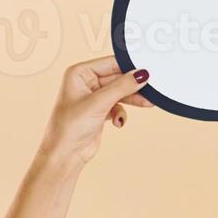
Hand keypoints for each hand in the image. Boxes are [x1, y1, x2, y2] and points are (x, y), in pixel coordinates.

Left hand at [38, 56, 153, 165]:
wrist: (66, 153)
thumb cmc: (69, 126)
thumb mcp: (99, 103)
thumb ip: (122, 87)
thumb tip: (141, 75)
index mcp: (79, 73)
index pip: (110, 63)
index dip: (129, 67)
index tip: (147, 71)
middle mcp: (86, 82)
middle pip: (118, 78)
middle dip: (133, 86)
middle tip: (150, 90)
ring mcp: (94, 97)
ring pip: (121, 92)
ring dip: (132, 100)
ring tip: (147, 103)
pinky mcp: (101, 110)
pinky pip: (119, 105)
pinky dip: (122, 113)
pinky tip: (119, 122)